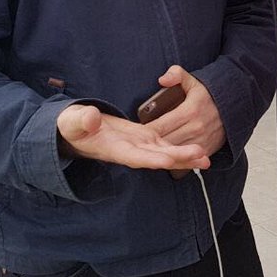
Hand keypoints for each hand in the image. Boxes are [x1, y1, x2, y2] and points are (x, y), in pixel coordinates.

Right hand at [56, 103, 210, 170]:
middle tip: (201, 158)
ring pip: (163, 152)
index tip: (168, 160)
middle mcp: (128, 151)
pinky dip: (178, 148)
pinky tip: (195, 150)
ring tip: (207, 157)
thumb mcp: (71, 121)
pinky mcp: (140, 137)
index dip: (151, 158)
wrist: (73, 131)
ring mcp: (136, 145)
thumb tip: (91, 117)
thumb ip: (81, 120)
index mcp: (111, 149)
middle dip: (178, 158)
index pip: (133, 156)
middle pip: (156, 157)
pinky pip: (162, 144)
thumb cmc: (70, 126)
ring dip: (184, 155)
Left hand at [147, 66, 225, 156]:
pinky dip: (176, 158)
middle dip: (152, 143)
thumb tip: (162, 79)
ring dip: (162, 152)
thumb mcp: (193, 80)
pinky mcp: (207, 149)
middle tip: (139, 144)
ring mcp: (202, 140)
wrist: (234, 107)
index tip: (137, 131)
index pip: (162, 124)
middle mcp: (196, 127)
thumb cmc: (209, 95)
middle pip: (166, 140)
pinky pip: (187, 158)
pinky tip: (166, 156)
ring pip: (175, 151)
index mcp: (190, 110)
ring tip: (149, 151)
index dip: (148, 129)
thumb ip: (176, 74)